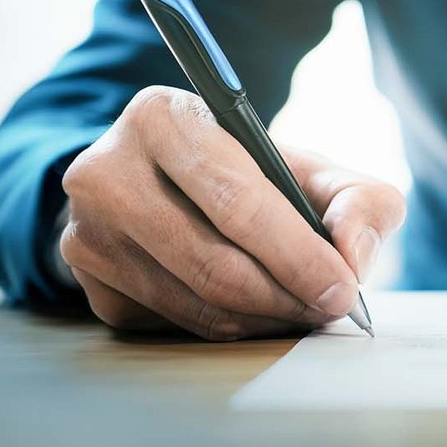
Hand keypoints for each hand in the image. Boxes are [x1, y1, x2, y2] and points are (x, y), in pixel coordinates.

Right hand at [58, 86, 405, 339]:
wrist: (164, 185)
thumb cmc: (248, 175)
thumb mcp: (310, 168)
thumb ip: (358, 199)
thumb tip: (354, 257)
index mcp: (162, 118)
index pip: (235, 200)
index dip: (297, 254)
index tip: (342, 289)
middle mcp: (106, 171)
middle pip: (213, 262)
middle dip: (286, 296)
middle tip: (329, 309)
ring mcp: (87, 231)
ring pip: (195, 302)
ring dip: (263, 319)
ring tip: (302, 310)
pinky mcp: (88, 282)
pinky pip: (173, 323)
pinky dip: (228, 328)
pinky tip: (255, 311)